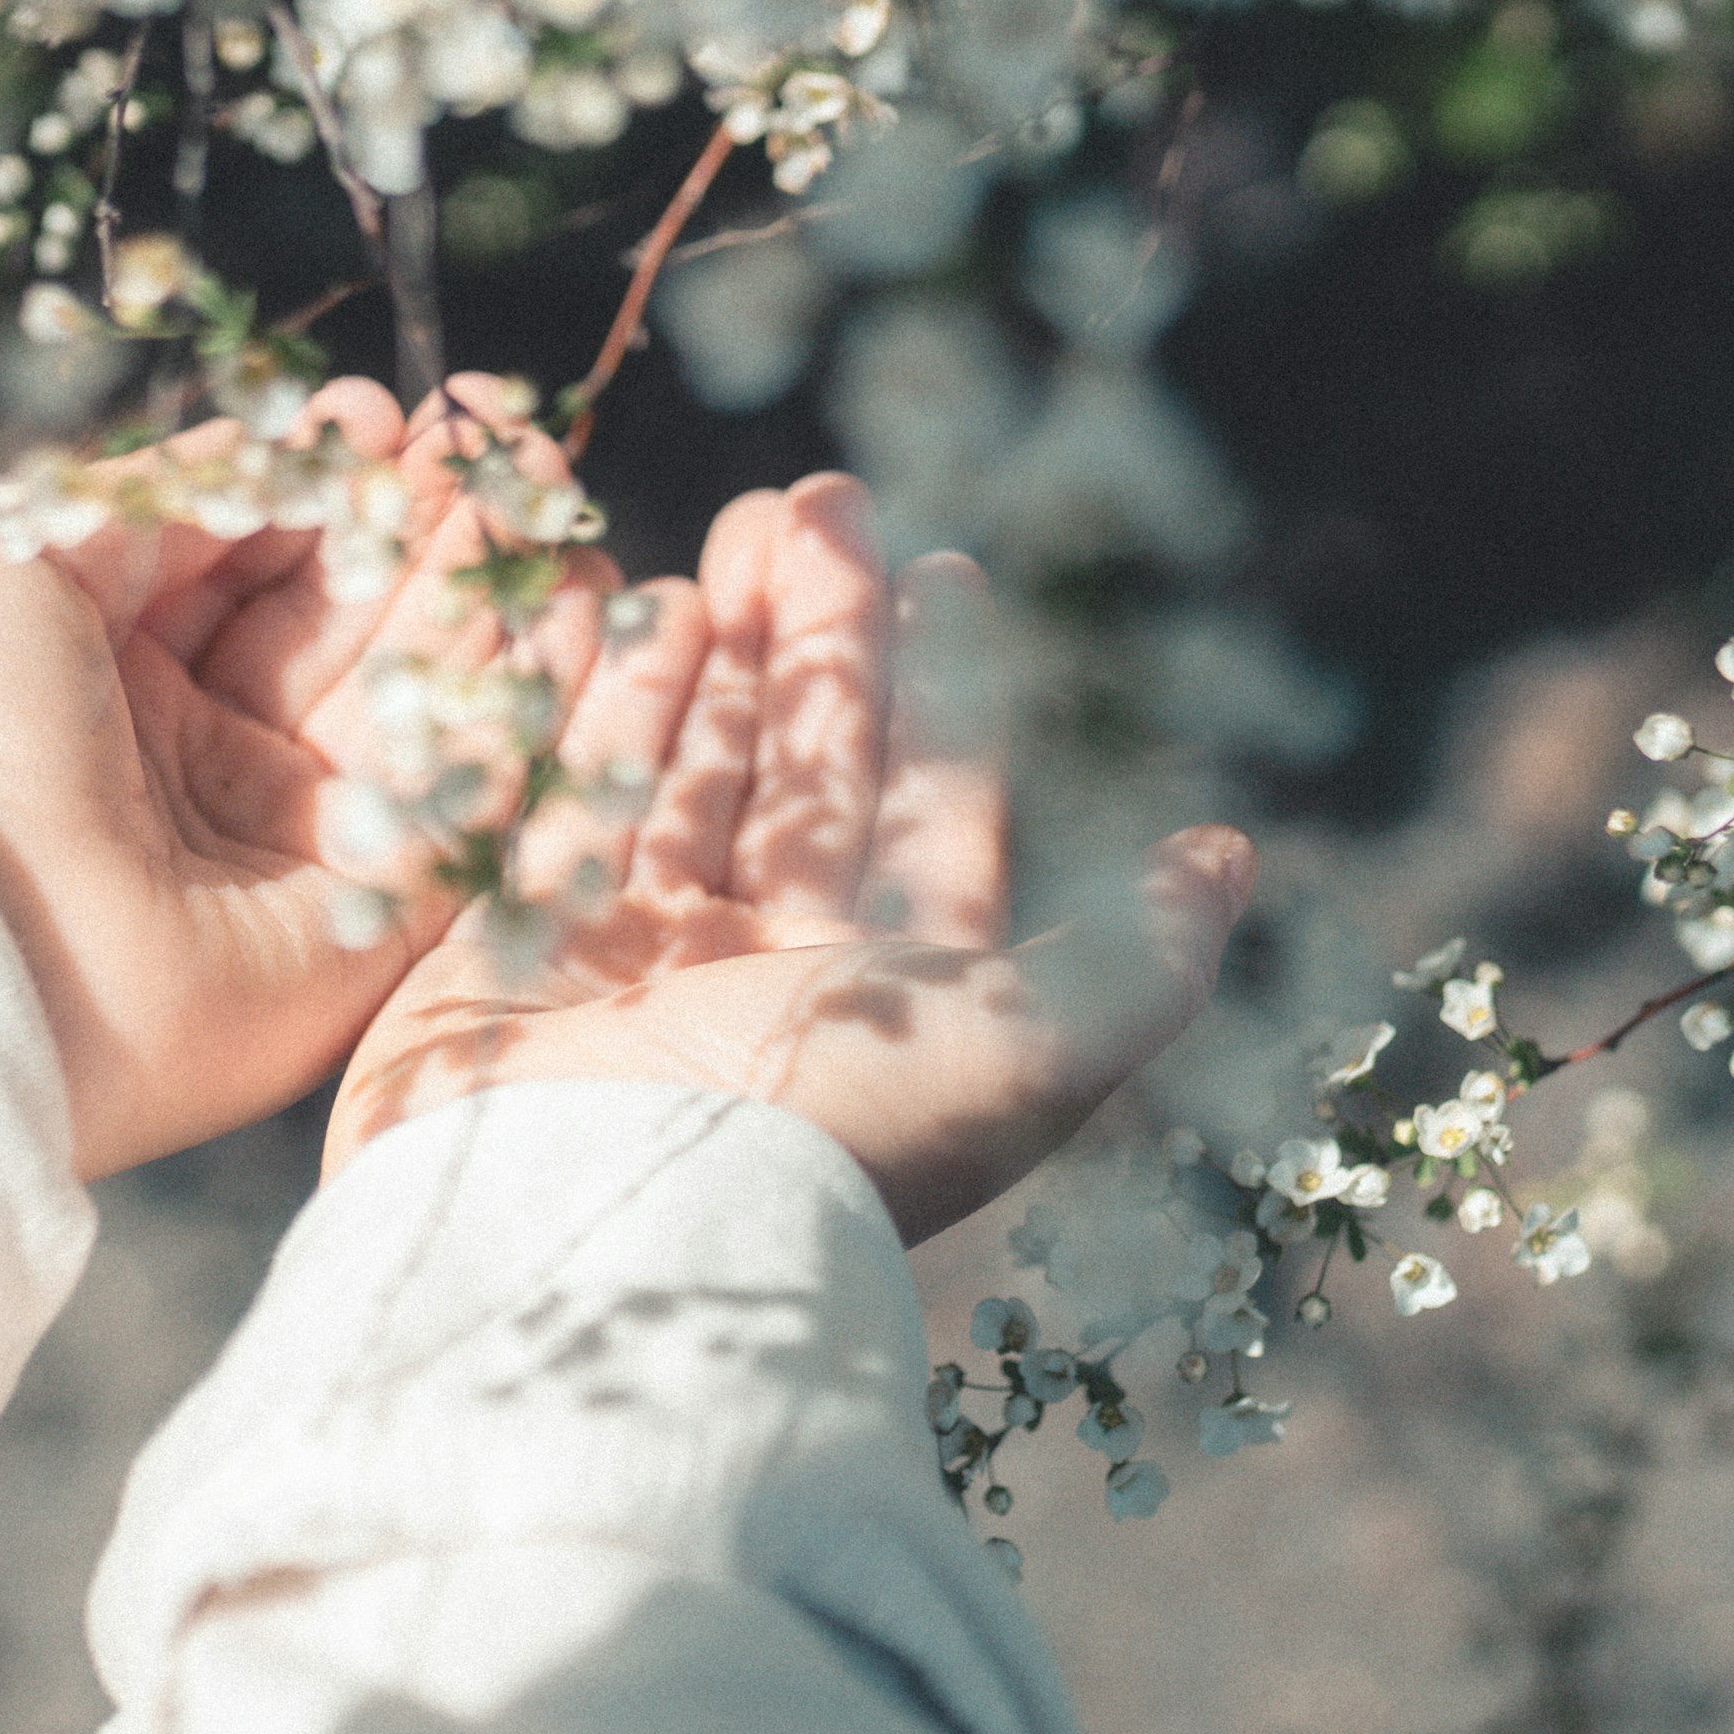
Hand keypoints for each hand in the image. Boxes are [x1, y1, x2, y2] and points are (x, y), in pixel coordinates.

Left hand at [0, 380, 615, 1181]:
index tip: (389, 419)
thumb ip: (153, 493)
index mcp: (105, 669)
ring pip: (419, 695)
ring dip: (490, 594)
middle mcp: (201, 753)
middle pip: (350, 618)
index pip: (251, 560)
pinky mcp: (360, 925)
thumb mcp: (7, 552)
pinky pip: (466, 798)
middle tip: (502, 439)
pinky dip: (527, 703)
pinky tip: (572, 602)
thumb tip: (277, 445)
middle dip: (428, 523)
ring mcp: (285, 839)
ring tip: (544, 495)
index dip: (326, 486)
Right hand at [325, 474, 1256, 1247]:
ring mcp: (630, 966)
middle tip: (821, 498)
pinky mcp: (507, 956)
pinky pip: (563, 805)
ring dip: (720, 657)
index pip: (926, 811)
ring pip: (690, 775)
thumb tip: (1227, 861)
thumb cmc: (820, 1142)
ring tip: (736, 536)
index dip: (941, 692)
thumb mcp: (1024, 1052)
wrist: (591, 1236)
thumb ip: (1137, 960)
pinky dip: (598, 710)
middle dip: (820, 636)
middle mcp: (762, 982)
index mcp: (884, 1003)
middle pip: (804, 772)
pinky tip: (630, 614)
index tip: (945, 567)